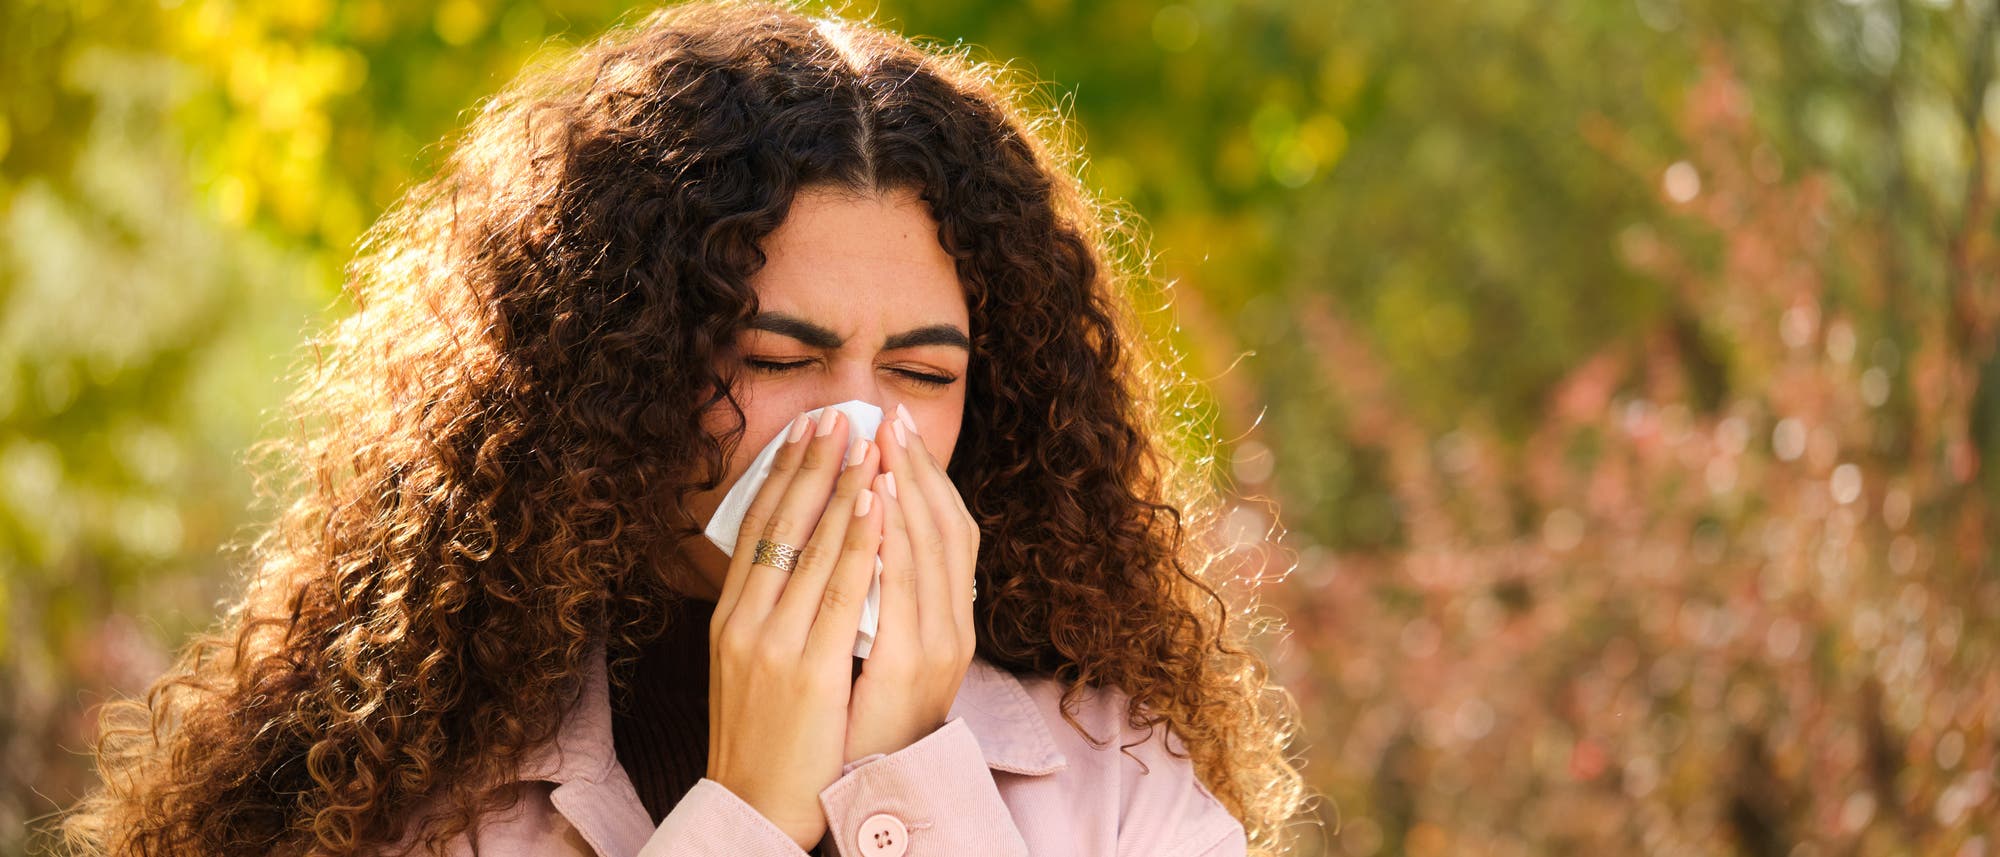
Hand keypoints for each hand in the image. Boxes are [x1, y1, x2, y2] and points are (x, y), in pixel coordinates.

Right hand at [707, 409, 884, 850]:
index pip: (757, 528)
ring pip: (812, 544)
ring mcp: (773, 642)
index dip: (782, 474)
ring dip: (843, 485)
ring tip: (866, 439)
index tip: (807, 431)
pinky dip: (858, 539)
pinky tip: (876, 502)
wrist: (753, 804)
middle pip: (780, 523)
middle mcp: (745, 620)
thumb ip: (766, 615)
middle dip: (813, 463)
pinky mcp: (806, 667)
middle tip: (839, 412)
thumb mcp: (748, 666)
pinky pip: (839, 588)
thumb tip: (790, 565)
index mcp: (731, 616)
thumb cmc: (761, 737)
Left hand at [844, 403, 979, 762]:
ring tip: (880, 441)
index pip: (948, 530)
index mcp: (947, 623)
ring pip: (926, 549)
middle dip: (915, 468)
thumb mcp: (876, 655)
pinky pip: (898, 587)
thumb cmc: (853, 726)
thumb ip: (878, 600)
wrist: (851, 794)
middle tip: (890, 415)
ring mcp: (935, 647)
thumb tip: (862, 537)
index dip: (927, 477)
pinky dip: (887, 539)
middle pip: (944, 528)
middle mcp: (952, 630)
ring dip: (904, 490)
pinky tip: (871, 503)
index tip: (900, 430)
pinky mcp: (905, 666)